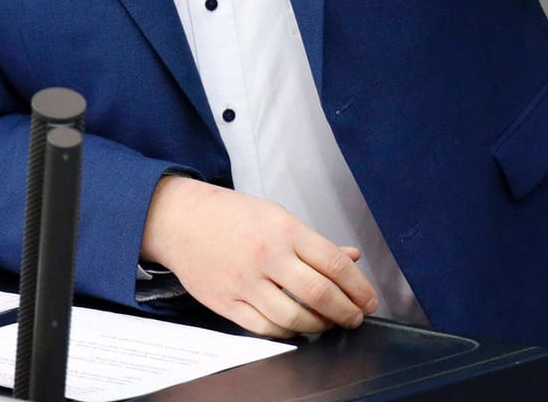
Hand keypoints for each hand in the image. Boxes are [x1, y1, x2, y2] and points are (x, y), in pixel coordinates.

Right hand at [141, 176, 377, 337]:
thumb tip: (350, 258)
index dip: (359, 287)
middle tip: (355, 317)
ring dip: (319, 326)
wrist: (179, 219)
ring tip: (327, 323)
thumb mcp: (277, 215)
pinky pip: (265, 328)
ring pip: (294, 318)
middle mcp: (267, 256)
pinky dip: (287, 333)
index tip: (368, 300)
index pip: (334, 264)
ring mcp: (245, 282)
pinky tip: (296, 327)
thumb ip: (315, 242)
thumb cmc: (229, 215)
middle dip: (346, 312)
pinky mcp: (227, 302)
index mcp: (284, 230)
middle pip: (320, 295)